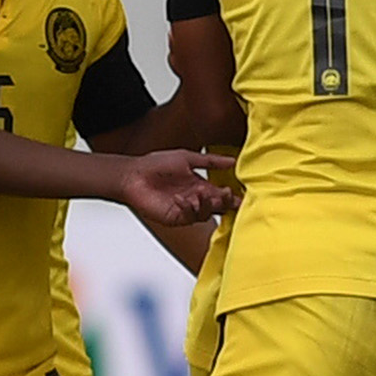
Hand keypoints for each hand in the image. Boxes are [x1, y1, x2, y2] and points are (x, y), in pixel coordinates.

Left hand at [110, 149, 233, 231]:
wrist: (133, 175)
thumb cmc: (155, 164)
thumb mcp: (187, 158)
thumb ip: (210, 161)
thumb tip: (232, 161)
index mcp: (201, 186)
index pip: (223, 194)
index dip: (233, 194)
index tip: (242, 191)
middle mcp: (196, 199)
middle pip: (219, 206)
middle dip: (226, 202)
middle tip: (227, 194)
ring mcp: (186, 209)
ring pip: (206, 214)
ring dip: (207, 205)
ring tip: (200, 194)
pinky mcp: (175, 217)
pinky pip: (189, 217)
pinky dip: (188, 208)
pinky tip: (181, 198)